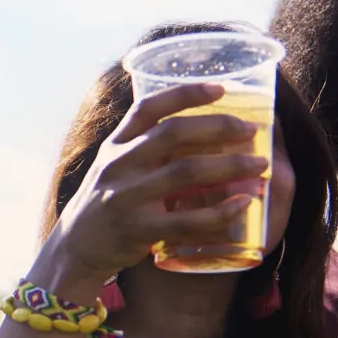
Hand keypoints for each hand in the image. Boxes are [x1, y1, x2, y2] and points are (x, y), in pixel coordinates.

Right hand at [41, 82, 269, 292]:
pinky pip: (186, 220)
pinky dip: (220, 211)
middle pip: (173, 134)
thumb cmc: (107, 202)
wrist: (76, 249)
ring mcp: (126, 198)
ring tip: (261, 165)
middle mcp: (117, 166)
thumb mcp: (115, 167)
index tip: (221, 88)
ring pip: (185, 173)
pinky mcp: (137, 231)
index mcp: (115, 146)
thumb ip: (145, 147)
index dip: (186, 94)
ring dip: (230, 166)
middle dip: (219, 127)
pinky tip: (244, 204)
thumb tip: (202, 128)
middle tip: (252, 130)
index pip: (148, 108)